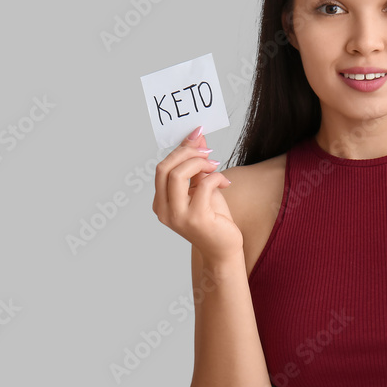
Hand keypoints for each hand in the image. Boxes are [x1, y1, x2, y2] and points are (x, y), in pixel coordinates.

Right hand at [152, 126, 240, 261]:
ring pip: (177, 174)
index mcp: (161, 203)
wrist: (223, 249)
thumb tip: (196, 137)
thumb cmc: (213, 218)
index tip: (196, 137)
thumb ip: (196, 164)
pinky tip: (225, 182)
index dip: (180, 149)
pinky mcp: (196, 218)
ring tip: (215, 165)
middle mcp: (164, 210)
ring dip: (199, 163)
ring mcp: (178, 216)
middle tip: (207, 151)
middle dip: (187, 153)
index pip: (162, 168)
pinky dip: (216, 177)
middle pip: (165, 168)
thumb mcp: (201, 187)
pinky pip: (203, 185)